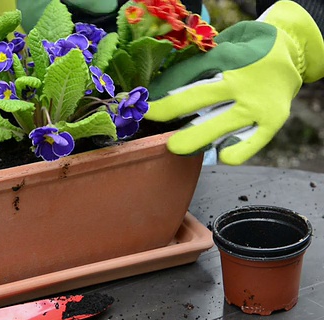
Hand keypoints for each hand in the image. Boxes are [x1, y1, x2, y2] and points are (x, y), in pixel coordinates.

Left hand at [145, 1, 323, 164]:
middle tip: (151, 121)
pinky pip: (249, 144)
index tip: (140, 105)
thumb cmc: (243, 56)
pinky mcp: (271, 121)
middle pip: (196, 98)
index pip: (183, 76)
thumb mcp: (219, 52)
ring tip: (176, 147)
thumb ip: (193, 70)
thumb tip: (157, 93)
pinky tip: (221, 155)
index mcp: (223, 59)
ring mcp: (255, 104)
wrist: (290, 54)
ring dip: (195, 138)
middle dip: (168, 111)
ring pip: (219, 125)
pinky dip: (233, 152)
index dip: (159, 92)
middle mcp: (238, 82)